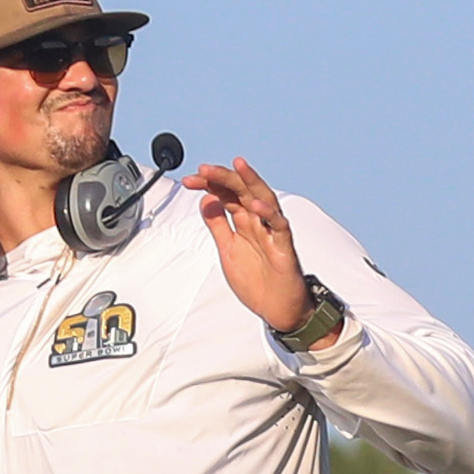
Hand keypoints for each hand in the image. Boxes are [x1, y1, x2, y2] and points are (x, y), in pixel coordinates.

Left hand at [186, 156, 309, 331]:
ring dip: (251, 181)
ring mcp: (272, 231)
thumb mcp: (227, 249)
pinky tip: (255, 206)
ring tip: (237, 166)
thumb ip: (217, 225)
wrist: (277, 307)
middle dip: (223, 178)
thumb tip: (206, 199)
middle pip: (242, 190)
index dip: (208, 185)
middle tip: (203, 170)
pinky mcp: (284, 247)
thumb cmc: (257, 279)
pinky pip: (279, 226)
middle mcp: (258, 221)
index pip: (226, 194)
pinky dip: (268, 214)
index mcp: (243, 221)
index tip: (189, 180)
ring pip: (264, 198)